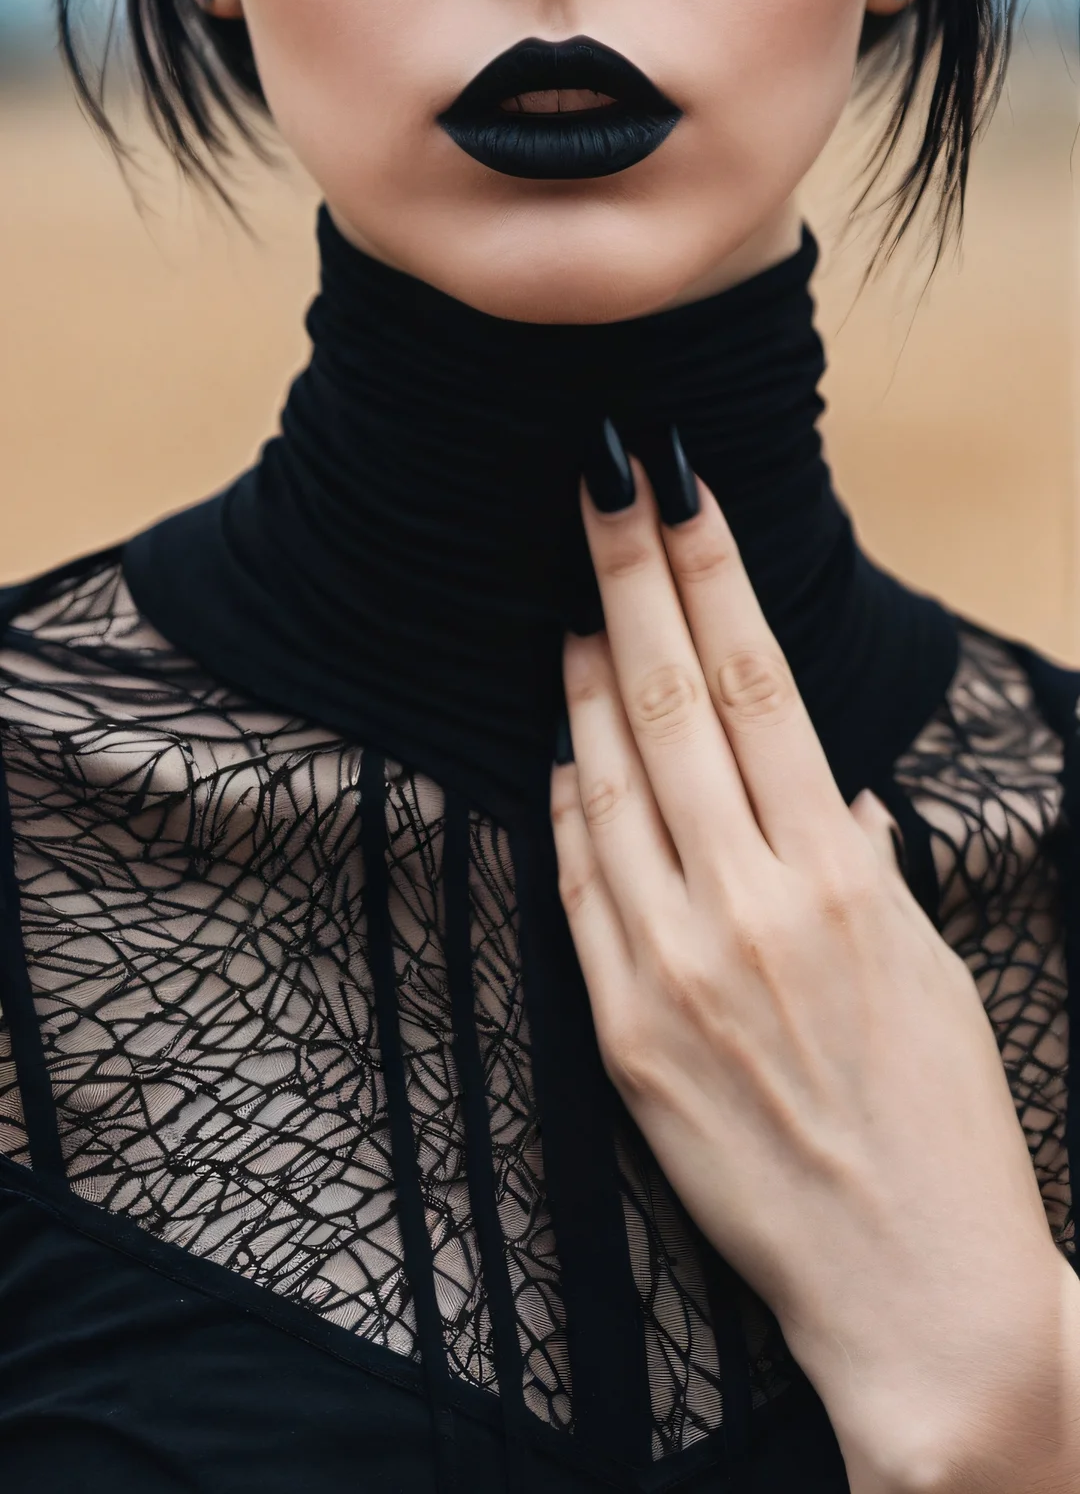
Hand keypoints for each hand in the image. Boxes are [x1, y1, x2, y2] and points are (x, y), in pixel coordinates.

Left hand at [551, 452, 1079, 1493]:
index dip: (708, 568)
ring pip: (608, 782)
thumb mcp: (927, 965)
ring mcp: (676, 968)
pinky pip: (580, 890)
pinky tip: (557, 749)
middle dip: (625, 574)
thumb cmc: (941, 1118)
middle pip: (667, 699)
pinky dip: (567, 809)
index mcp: (838, 874)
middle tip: (592, 480)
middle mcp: (749, 904)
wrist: (914, 1290)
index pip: (755, 678)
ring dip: (581, 680)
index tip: (677, 483)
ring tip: (567, 601)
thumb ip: (864, 863)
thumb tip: (825, 787)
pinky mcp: (625, 1035)